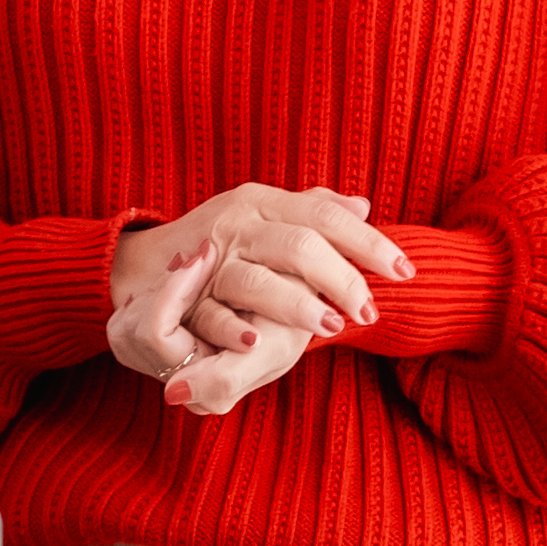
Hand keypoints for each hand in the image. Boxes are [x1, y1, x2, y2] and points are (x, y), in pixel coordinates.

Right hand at [124, 186, 409, 350]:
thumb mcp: (263, 216)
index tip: (404, 272)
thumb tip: (362, 206)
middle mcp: (239, 222)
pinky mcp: (184, 293)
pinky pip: (211, 311)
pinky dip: (233, 328)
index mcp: (264, 202)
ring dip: (297, 304)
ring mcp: (210, 258)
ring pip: (258, 278)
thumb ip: (311, 210)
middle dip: (342, 278)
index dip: (369, 243)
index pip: (326, 215)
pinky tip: (258, 343)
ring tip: (332, 327)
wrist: (142, 265)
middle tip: (370, 311)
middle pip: (300, 244)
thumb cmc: (221, 242)